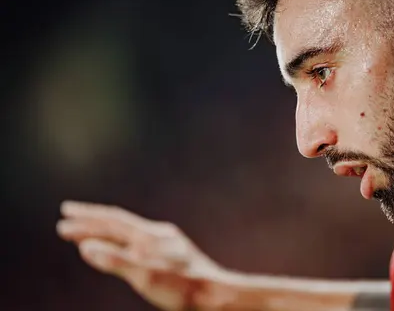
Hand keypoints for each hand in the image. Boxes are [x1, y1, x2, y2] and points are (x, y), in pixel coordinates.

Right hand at [57, 201, 234, 310]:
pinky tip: (118, 251)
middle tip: (64, 223)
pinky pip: (137, 243)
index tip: (64, 213)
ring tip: (83, 236)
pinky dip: (119, 245)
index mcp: (149, 234)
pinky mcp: (169, 253)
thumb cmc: (182, 286)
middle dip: (90, 223)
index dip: (87, 216)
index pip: (112, 219)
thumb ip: (115, 260)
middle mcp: (156, 233)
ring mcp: (164, 243)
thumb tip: (85, 246)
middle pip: (118, 224)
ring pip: (127, 234)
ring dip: (103, 234)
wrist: (215, 293)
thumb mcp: (145, 275)